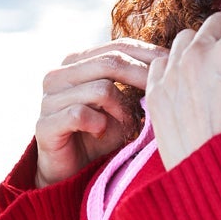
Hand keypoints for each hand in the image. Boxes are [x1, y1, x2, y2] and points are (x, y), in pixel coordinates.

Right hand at [34, 42, 161, 187]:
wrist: (71, 173)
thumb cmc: (102, 136)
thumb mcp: (124, 106)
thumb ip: (136, 84)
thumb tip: (173, 66)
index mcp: (77, 62)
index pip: (119, 46)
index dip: (150, 55)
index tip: (176, 66)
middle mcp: (59, 74)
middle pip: (111, 61)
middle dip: (143, 77)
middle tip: (162, 95)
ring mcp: (49, 99)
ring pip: (101, 89)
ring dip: (123, 110)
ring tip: (128, 126)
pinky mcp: (44, 124)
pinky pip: (81, 114)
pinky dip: (100, 124)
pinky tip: (102, 133)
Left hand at [147, 10, 220, 171]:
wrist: (219, 188)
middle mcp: (199, 55)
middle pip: (218, 23)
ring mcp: (173, 73)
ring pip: (186, 38)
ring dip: (204, 43)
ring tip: (217, 61)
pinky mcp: (156, 94)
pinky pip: (162, 63)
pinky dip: (177, 63)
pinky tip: (189, 76)